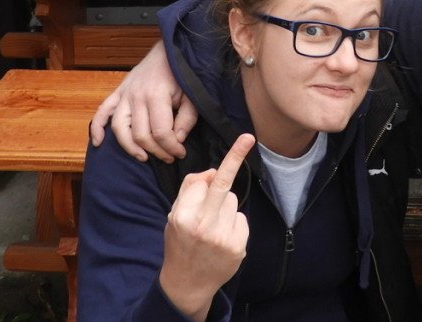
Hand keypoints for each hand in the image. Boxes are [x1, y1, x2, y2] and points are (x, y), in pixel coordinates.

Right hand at [88, 41, 196, 162]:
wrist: (169, 48)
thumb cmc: (182, 73)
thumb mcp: (192, 95)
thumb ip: (186, 119)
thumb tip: (176, 140)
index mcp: (156, 95)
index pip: (160, 132)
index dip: (171, 147)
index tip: (180, 152)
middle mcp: (136, 96)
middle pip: (140, 135)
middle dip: (156, 151)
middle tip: (169, 157)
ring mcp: (124, 94)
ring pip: (120, 129)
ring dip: (130, 147)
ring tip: (144, 157)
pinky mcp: (118, 92)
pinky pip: (101, 112)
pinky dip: (97, 128)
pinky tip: (98, 143)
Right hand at [160, 133, 255, 320]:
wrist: (187, 284)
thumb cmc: (180, 242)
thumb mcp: (174, 215)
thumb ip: (190, 190)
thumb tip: (213, 171)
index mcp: (183, 216)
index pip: (202, 182)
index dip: (209, 176)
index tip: (241, 141)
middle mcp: (203, 225)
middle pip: (223, 185)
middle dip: (235, 158)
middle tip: (248, 138)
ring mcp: (222, 237)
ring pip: (233, 201)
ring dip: (225, 207)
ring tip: (212, 228)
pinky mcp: (238, 247)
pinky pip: (241, 218)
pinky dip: (234, 223)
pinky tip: (223, 239)